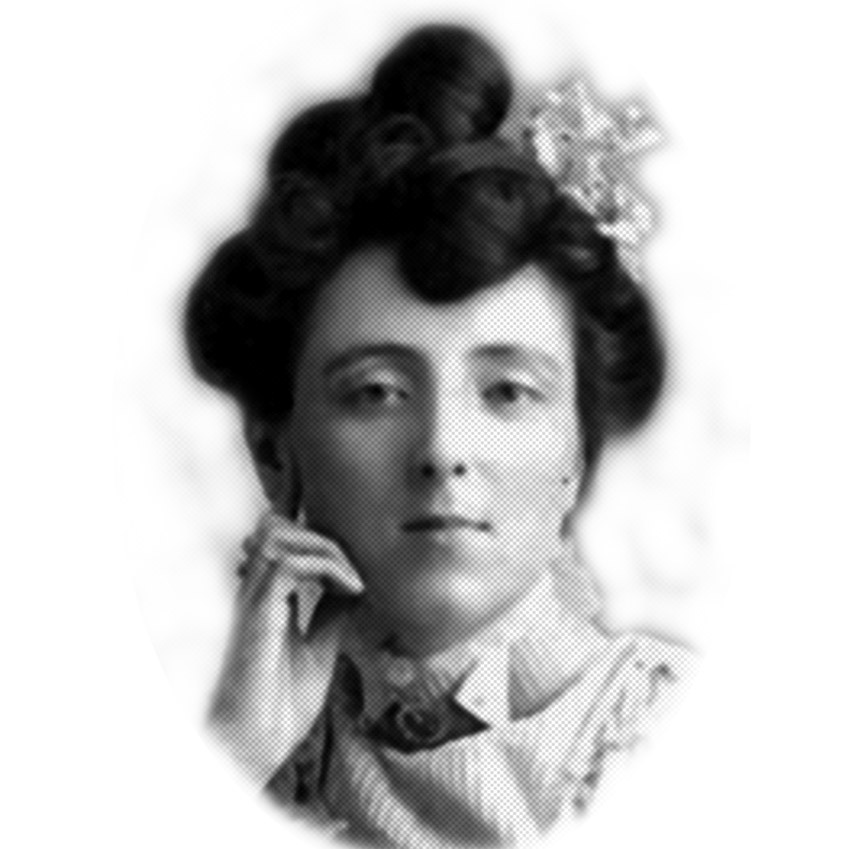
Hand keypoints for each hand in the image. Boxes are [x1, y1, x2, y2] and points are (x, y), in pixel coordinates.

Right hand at [208, 512, 363, 781]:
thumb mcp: (320, 650)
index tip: (356, 580)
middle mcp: (254, 593)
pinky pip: (288, 564)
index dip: (322, 545)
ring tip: (352, 581)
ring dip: (325, 548)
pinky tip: (351, 591)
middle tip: (353, 574)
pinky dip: (327, 567)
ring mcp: (252, 601)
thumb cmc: (280, 708)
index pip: (283, 542)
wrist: (257, 747)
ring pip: (278, 535)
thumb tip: (353, 585)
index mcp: (265, 600)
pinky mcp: (256, 613)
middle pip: (275, 527)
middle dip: (321, 538)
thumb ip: (330, 614)